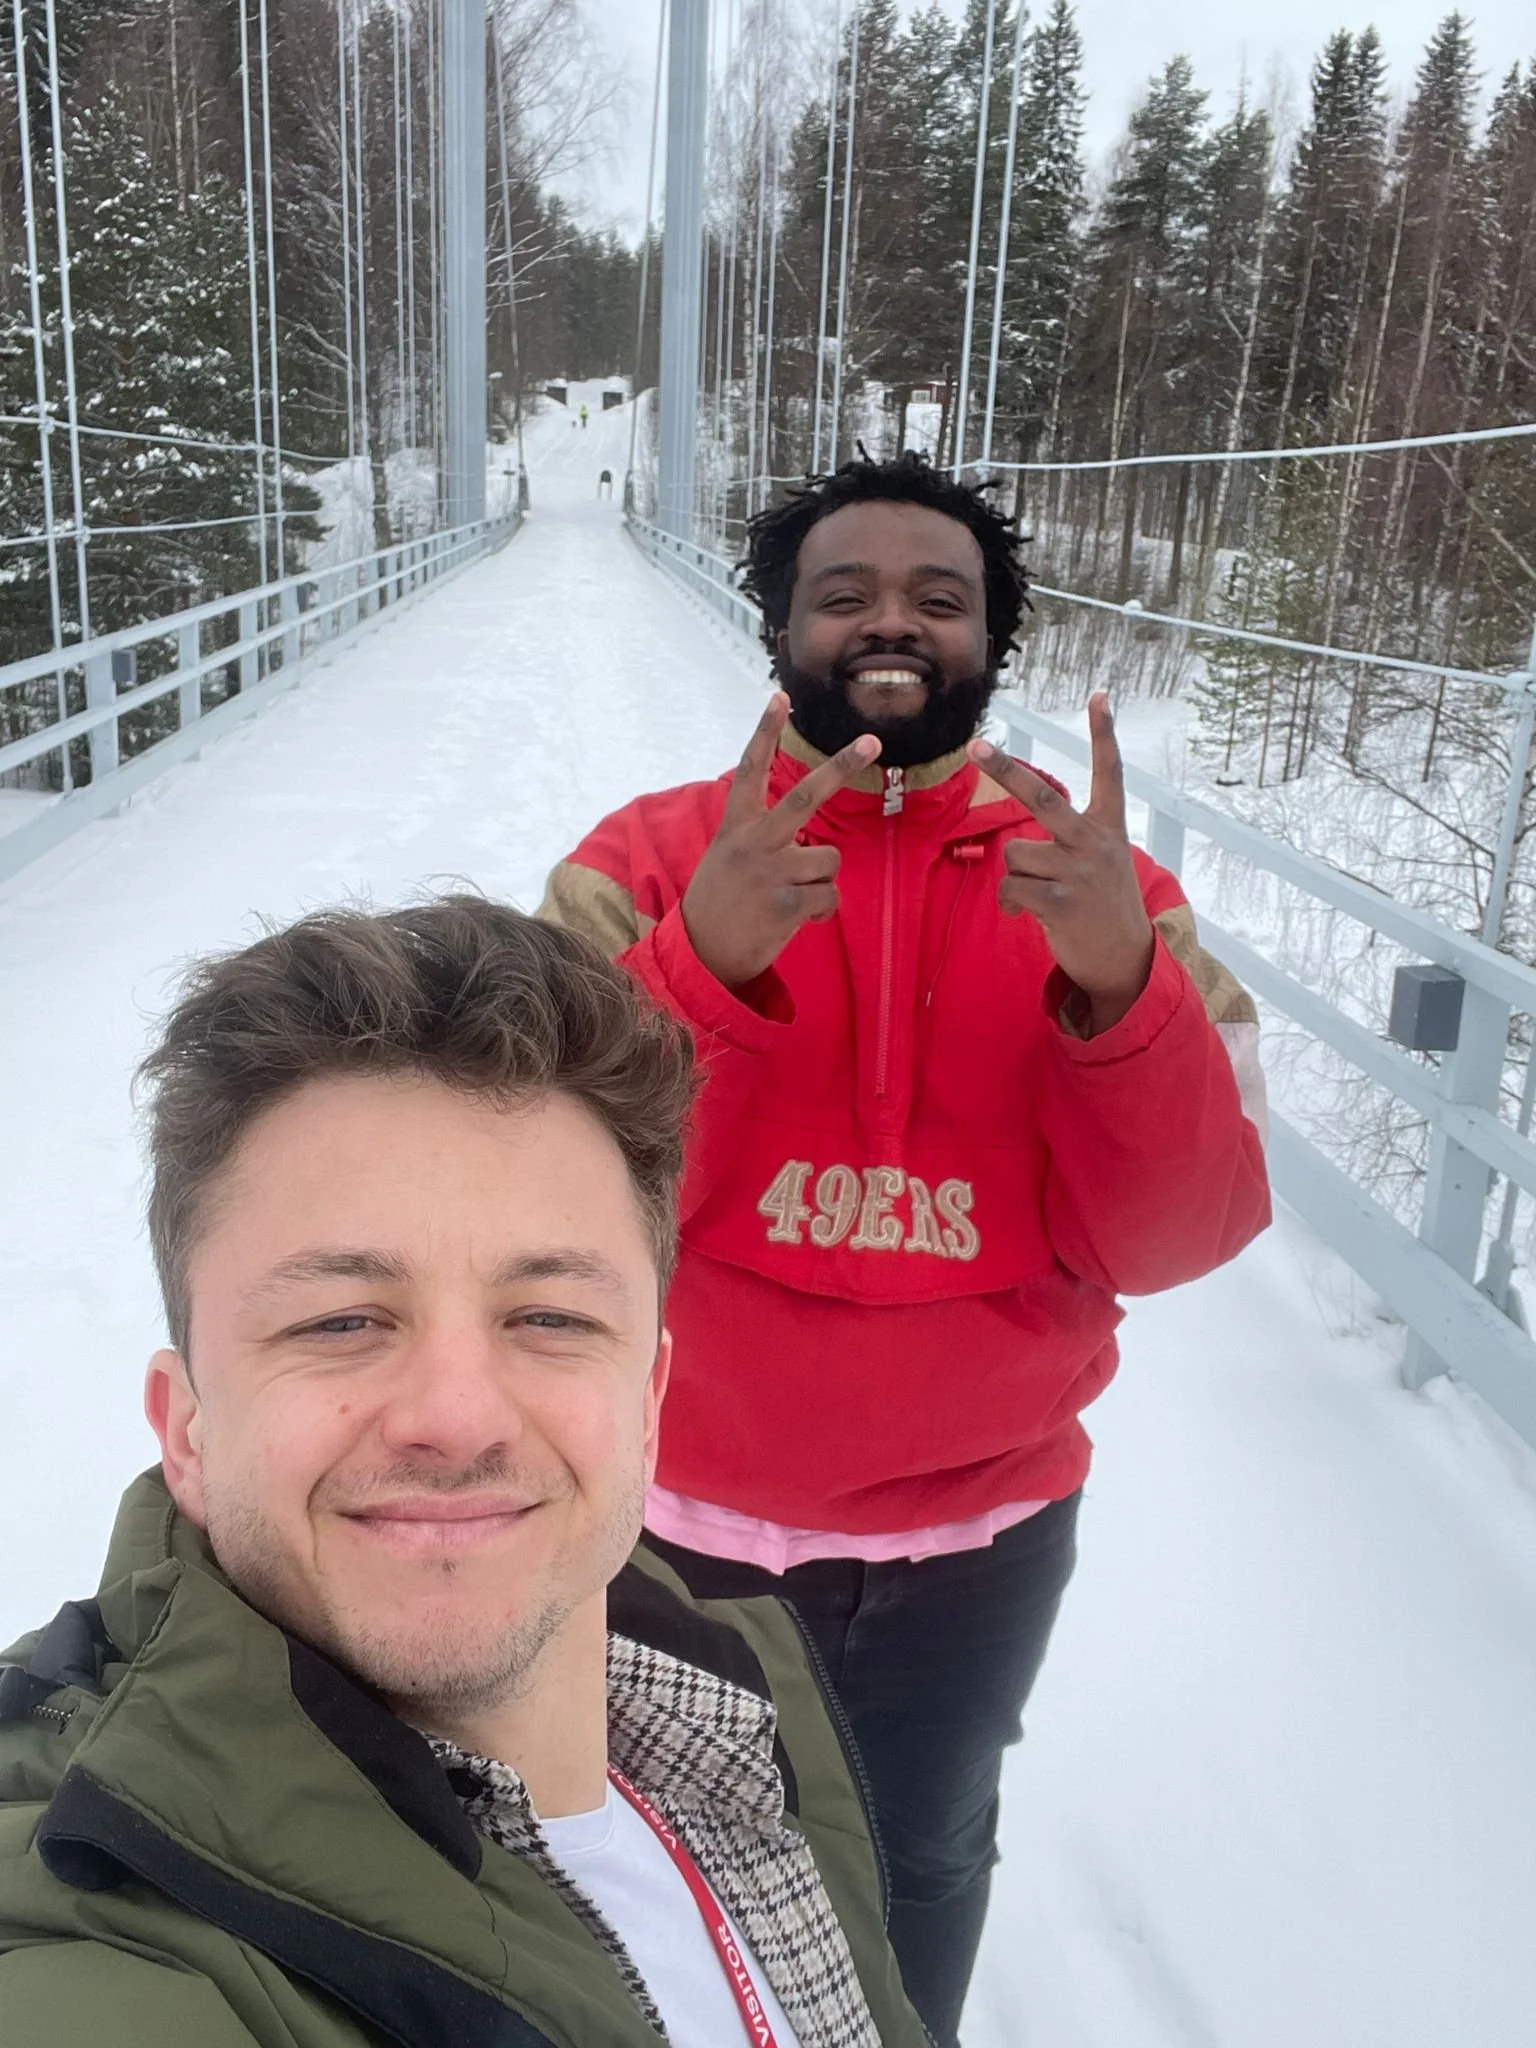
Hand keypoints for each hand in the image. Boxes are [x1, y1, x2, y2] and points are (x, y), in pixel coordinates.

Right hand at [683, 694, 880, 990]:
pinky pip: (829, 896)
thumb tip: (808, 837)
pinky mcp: (784, 904)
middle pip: (804, 795)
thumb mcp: (726, 858)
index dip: (765, 732)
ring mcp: (769, 872)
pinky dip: (823, 910)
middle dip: (841, 765)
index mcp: (736, 828)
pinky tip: (800, 919)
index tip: (781, 697)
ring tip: (793, 897)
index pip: (751, 769)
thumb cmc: (720, 904)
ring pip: (829, 859)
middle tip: (872, 740)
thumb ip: (759, 838)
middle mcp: (753, 842)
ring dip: (822, 881)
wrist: (701, 955)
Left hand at [968, 692, 1154, 1034]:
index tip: (1099, 695)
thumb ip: (1070, 842)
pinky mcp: (1061, 903)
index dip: (1103, 733)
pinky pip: (1010, 888)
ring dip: (1015, 876)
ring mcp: (1078, 872)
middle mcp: (1095, 842)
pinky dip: (1009, 903)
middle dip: (1005, 770)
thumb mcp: (1101, 863)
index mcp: (1108, 828)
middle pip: (1041, 796)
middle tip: (976, 745)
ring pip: (1013, 854)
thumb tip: (1014, 852)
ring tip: (1041, 894)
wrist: (1125, 961)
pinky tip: (1027, 914)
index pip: (1108, 772)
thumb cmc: (1102, 906)